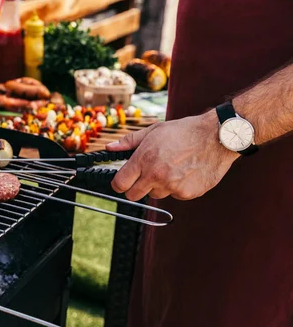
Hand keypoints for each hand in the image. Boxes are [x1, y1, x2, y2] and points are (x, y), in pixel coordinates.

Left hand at [106, 111, 239, 200]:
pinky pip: (174, 195)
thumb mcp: (154, 131)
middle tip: (145, 176)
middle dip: (135, 188)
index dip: (119, 184)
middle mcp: (156, 175)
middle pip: (133, 195)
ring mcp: (172, 186)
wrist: (216, 137)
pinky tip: (185, 172)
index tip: (123, 181)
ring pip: (155, 195)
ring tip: (171, 168)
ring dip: (158, 186)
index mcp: (144, 159)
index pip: (120, 184)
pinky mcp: (187, 193)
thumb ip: (129, 142)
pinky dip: (177, 188)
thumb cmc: (184, 131)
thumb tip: (110, 147)